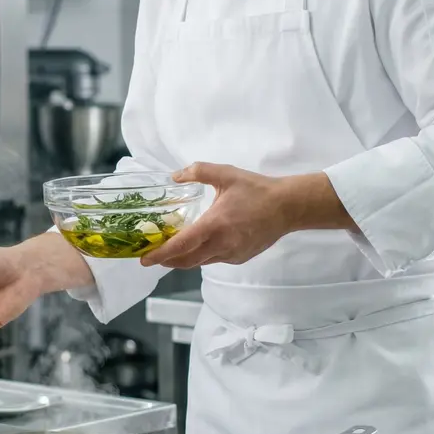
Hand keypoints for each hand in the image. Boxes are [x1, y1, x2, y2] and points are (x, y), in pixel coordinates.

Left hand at [140, 162, 349, 268]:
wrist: (288, 207)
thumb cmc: (257, 189)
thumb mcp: (226, 174)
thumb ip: (197, 171)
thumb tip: (175, 175)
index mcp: (215, 225)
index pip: (181, 246)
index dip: (161, 254)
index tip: (144, 259)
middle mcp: (222, 244)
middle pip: (186, 261)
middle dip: (166, 261)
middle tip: (152, 256)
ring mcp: (232, 254)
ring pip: (200, 262)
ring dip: (183, 259)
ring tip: (170, 251)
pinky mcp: (240, 258)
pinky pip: (214, 260)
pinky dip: (201, 256)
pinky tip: (198, 246)